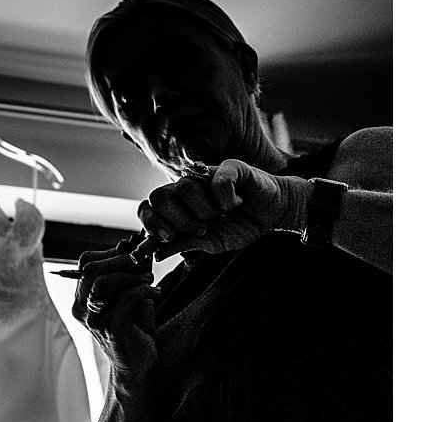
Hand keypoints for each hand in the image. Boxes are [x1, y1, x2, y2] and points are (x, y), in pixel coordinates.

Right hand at [73, 237, 163, 381]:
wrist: (137, 364)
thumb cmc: (133, 327)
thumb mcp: (129, 294)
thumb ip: (128, 273)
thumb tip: (135, 247)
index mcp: (82, 298)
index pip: (85, 263)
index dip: (109, 253)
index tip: (132, 251)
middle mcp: (82, 308)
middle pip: (90, 269)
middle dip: (120, 260)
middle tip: (142, 262)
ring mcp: (95, 319)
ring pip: (102, 282)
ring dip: (129, 274)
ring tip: (149, 277)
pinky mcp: (112, 328)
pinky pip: (125, 299)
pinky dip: (143, 289)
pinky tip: (156, 291)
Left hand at [138, 159, 310, 260]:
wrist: (273, 214)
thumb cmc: (240, 226)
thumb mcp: (211, 243)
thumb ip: (185, 245)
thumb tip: (156, 254)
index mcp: (177, 207)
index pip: (147, 208)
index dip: (152, 224)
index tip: (168, 239)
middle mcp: (186, 189)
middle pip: (158, 197)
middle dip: (177, 220)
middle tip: (200, 229)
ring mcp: (205, 176)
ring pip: (184, 188)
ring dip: (203, 211)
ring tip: (220, 216)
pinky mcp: (228, 167)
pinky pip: (215, 181)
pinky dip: (225, 199)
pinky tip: (236, 204)